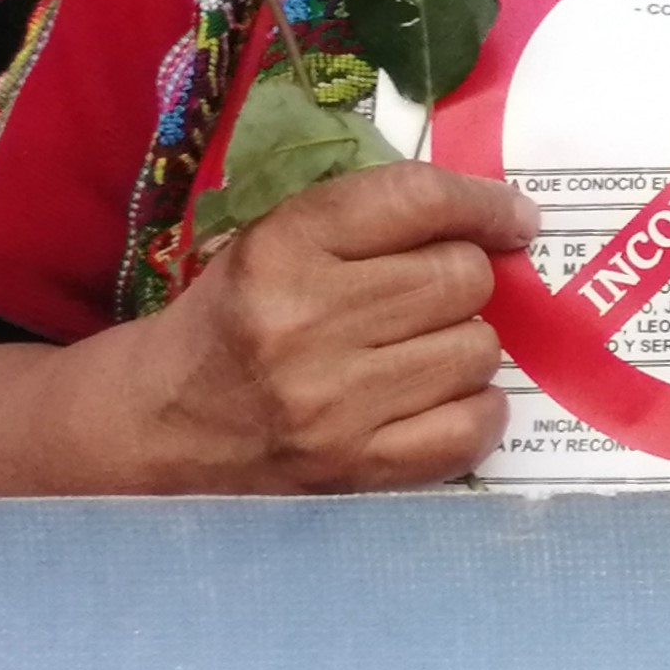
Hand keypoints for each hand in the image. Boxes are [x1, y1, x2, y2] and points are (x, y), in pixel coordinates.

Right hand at [137, 161, 538, 489]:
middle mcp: (304, 323)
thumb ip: (376, 217)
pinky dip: (476, 410)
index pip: (418, 200)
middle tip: (432, 297)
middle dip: (464, 279)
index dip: (484, 204)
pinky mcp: (352, 470)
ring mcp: (330, 405)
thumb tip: (506, 220)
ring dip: (464, 345)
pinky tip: (440, 399)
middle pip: (462, 276)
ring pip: (477, 349)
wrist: (155, 424)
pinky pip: (471, 426)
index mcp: (282, 248)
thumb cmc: (237, 317)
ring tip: (418, 351)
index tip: (514, 219)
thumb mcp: (279, 240)